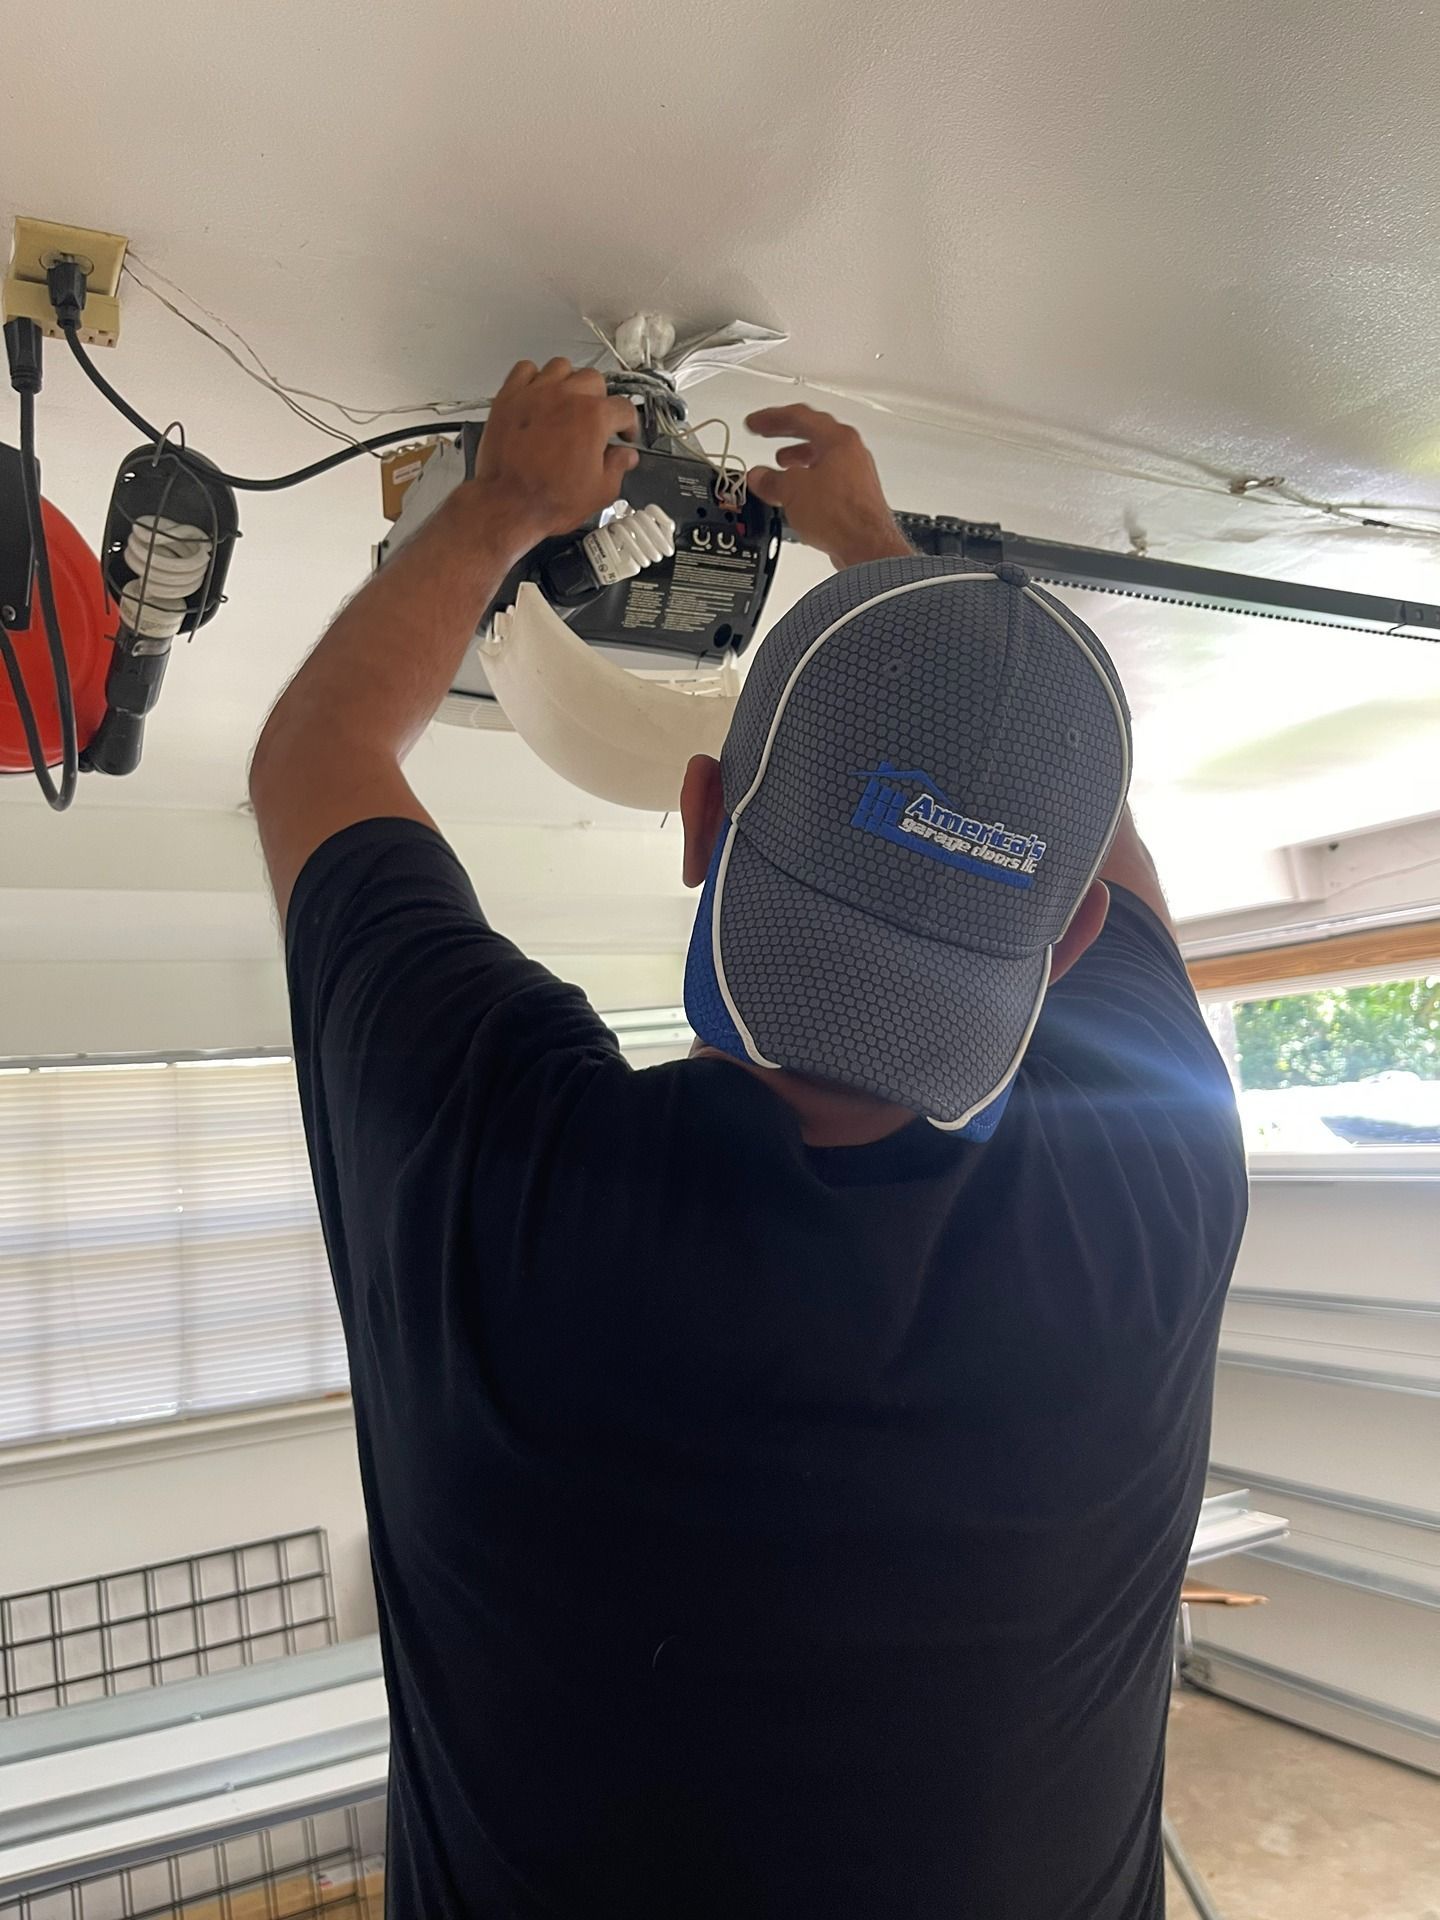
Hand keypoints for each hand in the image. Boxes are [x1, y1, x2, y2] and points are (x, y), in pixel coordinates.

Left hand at [467, 358, 639, 555]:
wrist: (508, 505)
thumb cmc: (548, 499)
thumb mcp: (600, 491)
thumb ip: (618, 467)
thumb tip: (625, 456)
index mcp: (593, 417)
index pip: (624, 408)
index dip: (629, 424)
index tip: (623, 434)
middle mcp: (565, 397)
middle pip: (594, 380)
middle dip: (600, 400)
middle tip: (595, 420)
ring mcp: (536, 393)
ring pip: (561, 367)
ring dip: (569, 382)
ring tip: (567, 402)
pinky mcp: (510, 397)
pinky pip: (525, 369)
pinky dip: (534, 377)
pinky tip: (538, 394)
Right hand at [745, 405, 911, 569]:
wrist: (867, 548)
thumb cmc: (842, 515)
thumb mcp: (792, 491)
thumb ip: (771, 479)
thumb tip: (759, 477)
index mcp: (838, 439)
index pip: (800, 417)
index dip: (771, 418)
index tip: (755, 423)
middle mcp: (852, 452)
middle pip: (813, 433)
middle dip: (785, 434)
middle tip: (766, 432)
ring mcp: (856, 475)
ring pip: (821, 458)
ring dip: (797, 459)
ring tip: (781, 465)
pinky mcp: (856, 498)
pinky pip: (827, 480)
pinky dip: (808, 481)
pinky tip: (798, 495)